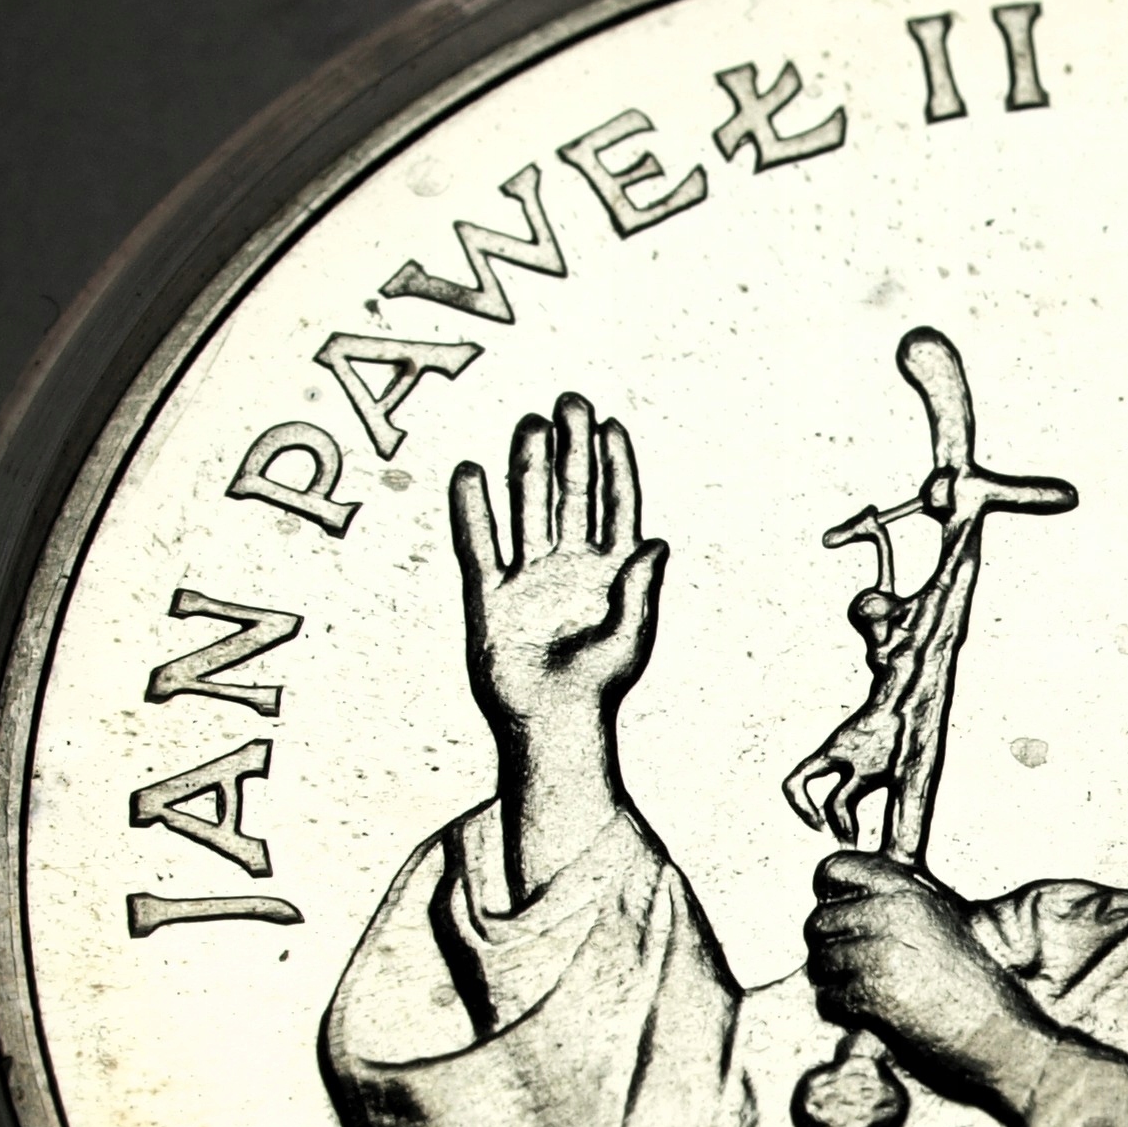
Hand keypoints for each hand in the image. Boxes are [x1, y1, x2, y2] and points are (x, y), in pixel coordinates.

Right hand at [449, 393, 667, 906]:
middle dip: (571, 449)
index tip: (610, 425)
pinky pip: (478, 543)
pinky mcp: (489, 595)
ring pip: (527, 507)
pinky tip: (470, 472)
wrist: (552, 724)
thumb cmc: (600, 686)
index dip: (614, 467)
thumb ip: (641, 587)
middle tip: (570, 402)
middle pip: (571, 494)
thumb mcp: (632, 635)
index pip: (615, 507)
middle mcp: (569, 566)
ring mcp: (528, 577)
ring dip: (528, 465)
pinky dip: (473, 509)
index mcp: (611, 572)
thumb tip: (656, 539)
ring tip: (529, 422)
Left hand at [805, 853, 1056, 1109]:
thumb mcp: (946, 921)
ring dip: (832, 982)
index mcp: (908, 891)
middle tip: (850, 967)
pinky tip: (868, 1013)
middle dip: (827, 947)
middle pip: (818, 921)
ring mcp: (880, 953)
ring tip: (863, 991)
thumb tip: (847, 903)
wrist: (999, 1032)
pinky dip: (840, 1010)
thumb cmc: (978, 985)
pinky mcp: (872, 994)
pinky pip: (827, 998)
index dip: (826, 893)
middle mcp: (891, 914)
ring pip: (819, 962)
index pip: (836, 868)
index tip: (835, 912)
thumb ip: (900, 904)